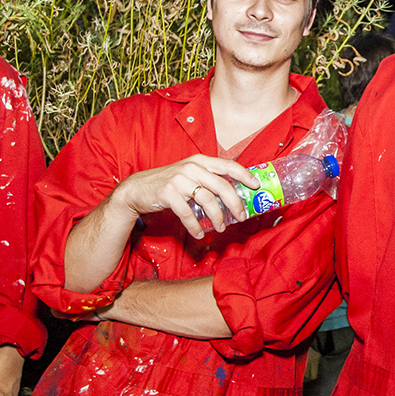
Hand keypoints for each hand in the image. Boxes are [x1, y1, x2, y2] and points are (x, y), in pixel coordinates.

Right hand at [110, 155, 259, 238]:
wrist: (138, 189)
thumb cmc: (169, 184)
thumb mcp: (189, 175)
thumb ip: (208, 179)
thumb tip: (234, 195)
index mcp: (200, 161)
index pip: (228, 165)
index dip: (244, 175)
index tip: (256, 186)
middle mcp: (191, 167)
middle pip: (222, 186)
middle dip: (235, 204)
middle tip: (241, 217)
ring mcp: (179, 180)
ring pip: (207, 200)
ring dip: (217, 217)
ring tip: (220, 228)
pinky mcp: (168, 193)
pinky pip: (187, 213)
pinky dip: (195, 226)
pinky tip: (199, 234)